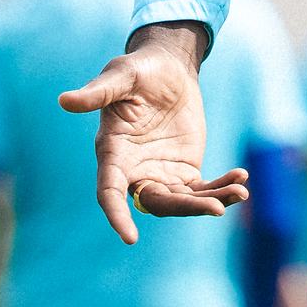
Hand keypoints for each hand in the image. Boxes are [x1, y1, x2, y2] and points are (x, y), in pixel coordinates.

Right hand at [58, 25, 249, 242]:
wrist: (168, 69)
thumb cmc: (138, 70)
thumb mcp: (120, 75)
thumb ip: (97, 92)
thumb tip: (64, 101)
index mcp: (112, 153)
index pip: (109, 192)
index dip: (116, 215)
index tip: (130, 237)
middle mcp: (135, 171)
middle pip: (156, 203)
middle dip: (185, 208)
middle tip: (215, 208)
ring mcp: (161, 174)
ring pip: (182, 201)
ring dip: (210, 201)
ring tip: (239, 192)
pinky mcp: (185, 170)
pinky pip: (202, 188)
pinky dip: (221, 187)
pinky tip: (241, 178)